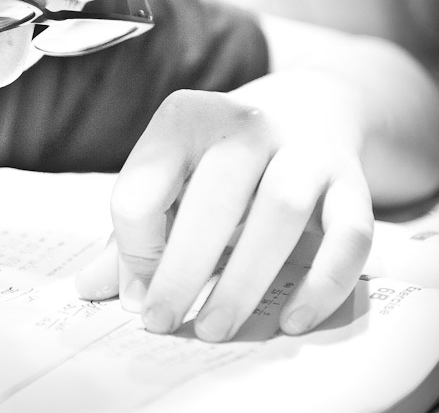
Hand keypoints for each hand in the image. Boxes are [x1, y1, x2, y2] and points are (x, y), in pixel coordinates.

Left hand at [75, 77, 373, 341]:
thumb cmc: (215, 164)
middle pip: (211, 202)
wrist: (305, 109)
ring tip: (214, 329)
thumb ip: (130, 235)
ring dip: (243, 281)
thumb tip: (86, 289)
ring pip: (280, 212)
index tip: (137, 295)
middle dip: (180, 273)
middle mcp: (245, 123)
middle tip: (163, 323)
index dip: (134, 252)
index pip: (141, 191)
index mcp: (182, 118)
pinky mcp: (351, 180)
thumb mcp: (167, 183)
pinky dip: (323, 283)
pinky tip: (290, 322)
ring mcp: (303, 147)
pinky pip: (349, 234)